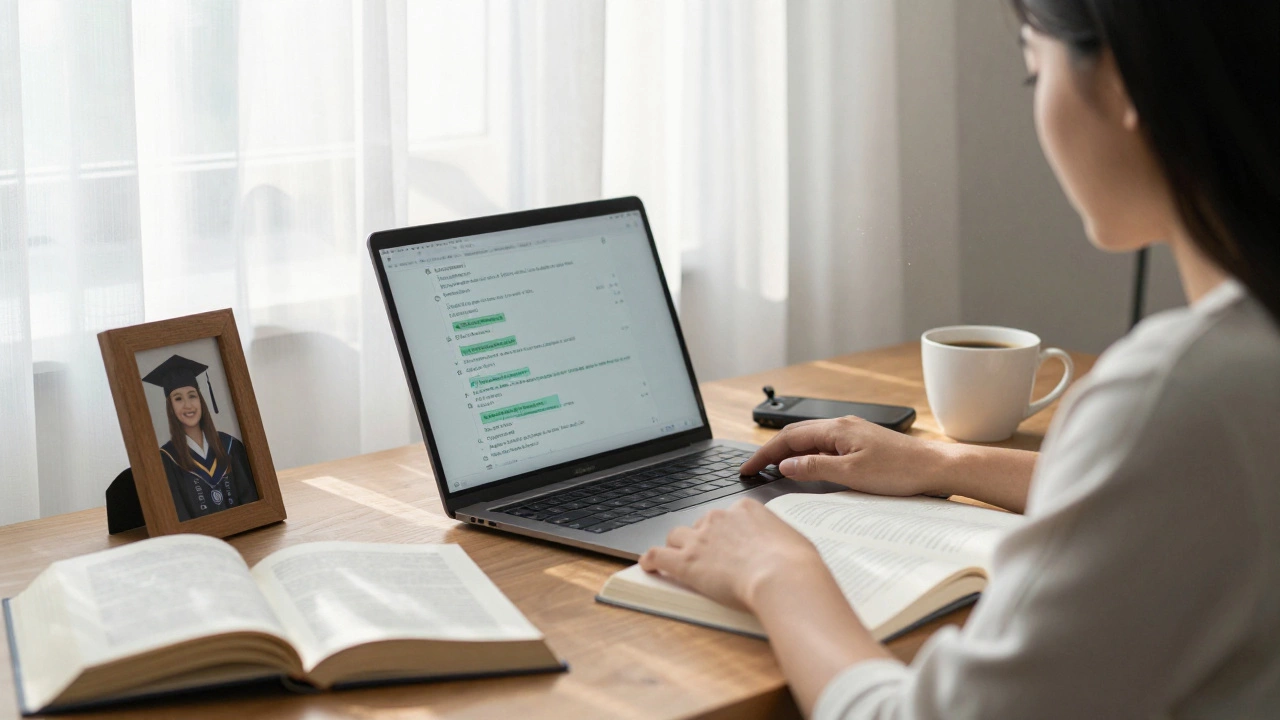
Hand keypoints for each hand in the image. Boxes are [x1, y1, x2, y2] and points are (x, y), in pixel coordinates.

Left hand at [639, 499, 828, 611]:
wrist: (782, 577)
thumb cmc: (796, 563)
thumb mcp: (794, 541)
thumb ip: (779, 539)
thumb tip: (782, 546)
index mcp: (745, 509)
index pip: (727, 515)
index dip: (726, 531)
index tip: (729, 543)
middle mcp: (719, 518)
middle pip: (701, 524)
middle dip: (703, 539)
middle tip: (711, 557)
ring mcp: (700, 539)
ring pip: (677, 536)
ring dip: (677, 546)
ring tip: (678, 558)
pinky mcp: (686, 561)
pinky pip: (658, 555)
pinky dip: (651, 559)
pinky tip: (648, 565)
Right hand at [739, 416, 951, 497]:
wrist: (937, 468)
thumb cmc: (901, 471)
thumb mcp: (851, 474)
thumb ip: (814, 467)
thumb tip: (786, 464)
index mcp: (836, 429)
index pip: (788, 438)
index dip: (764, 454)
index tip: (746, 468)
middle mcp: (842, 426)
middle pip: (796, 435)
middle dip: (771, 451)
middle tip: (753, 469)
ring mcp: (852, 433)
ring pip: (810, 440)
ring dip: (789, 453)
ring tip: (772, 470)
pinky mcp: (862, 444)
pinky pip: (825, 446)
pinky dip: (807, 455)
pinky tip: (807, 468)